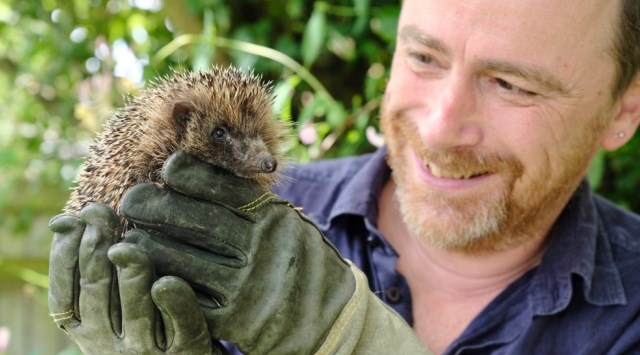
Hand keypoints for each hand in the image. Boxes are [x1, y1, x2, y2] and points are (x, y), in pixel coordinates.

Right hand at [48, 203, 217, 353]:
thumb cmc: (141, 323)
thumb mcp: (108, 304)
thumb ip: (91, 269)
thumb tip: (64, 219)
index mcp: (85, 329)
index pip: (64, 292)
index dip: (64, 254)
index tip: (70, 219)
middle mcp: (109, 344)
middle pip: (98, 291)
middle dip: (95, 249)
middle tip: (99, 213)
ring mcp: (148, 349)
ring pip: (137, 309)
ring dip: (130, 274)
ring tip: (126, 247)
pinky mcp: (187, 349)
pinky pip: (181, 323)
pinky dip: (173, 301)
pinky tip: (167, 281)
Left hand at [119, 151, 356, 353]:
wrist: (330, 316)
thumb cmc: (297, 259)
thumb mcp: (284, 221)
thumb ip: (249, 202)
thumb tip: (195, 171)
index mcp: (274, 218)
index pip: (223, 188)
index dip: (188, 175)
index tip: (167, 168)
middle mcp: (262, 248)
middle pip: (196, 221)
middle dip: (155, 207)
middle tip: (130, 199)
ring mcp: (248, 286)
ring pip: (182, 261)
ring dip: (148, 246)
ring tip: (130, 237)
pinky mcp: (236, 321)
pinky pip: (187, 298)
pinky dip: (161, 283)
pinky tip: (146, 274)